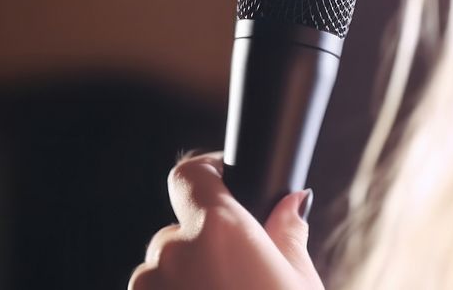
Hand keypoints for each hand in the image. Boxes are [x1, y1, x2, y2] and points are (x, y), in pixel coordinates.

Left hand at [128, 152, 324, 289]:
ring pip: (164, 270)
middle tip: (241, 272)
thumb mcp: (302, 283)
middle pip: (180, 231)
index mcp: (218, 231)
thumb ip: (288, 235)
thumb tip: (293, 203)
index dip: (207, 173)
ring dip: (187, 277)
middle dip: (205, 243)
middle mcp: (174, 254)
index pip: (189, 174)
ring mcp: (150, 288)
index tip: (224, 182)